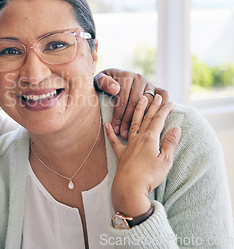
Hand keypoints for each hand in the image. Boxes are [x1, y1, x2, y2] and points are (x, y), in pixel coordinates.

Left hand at [95, 69, 169, 138]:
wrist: (110, 78)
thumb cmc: (103, 82)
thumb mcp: (99, 80)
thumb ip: (104, 82)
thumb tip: (115, 88)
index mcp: (125, 76)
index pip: (123, 99)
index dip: (119, 115)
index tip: (115, 128)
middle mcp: (138, 78)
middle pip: (136, 103)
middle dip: (129, 120)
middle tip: (123, 134)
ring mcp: (148, 82)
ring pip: (148, 102)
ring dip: (143, 118)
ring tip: (134, 132)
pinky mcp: (155, 87)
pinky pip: (163, 93)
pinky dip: (163, 104)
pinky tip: (157, 119)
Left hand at [106, 95, 180, 216]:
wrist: (129, 187)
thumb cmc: (149, 175)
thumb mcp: (165, 160)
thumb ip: (170, 143)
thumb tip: (176, 128)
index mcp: (150, 139)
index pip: (158, 120)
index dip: (164, 110)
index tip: (169, 102)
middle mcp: (138, 138)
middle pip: (146, 119)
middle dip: (151, 106)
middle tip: (155, 95)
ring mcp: (128, 145)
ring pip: (132, 124)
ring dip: (136, 111)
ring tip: (139, 99)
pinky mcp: (120, 154)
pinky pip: (114, 140)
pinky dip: (110, 131)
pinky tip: (106, 123)